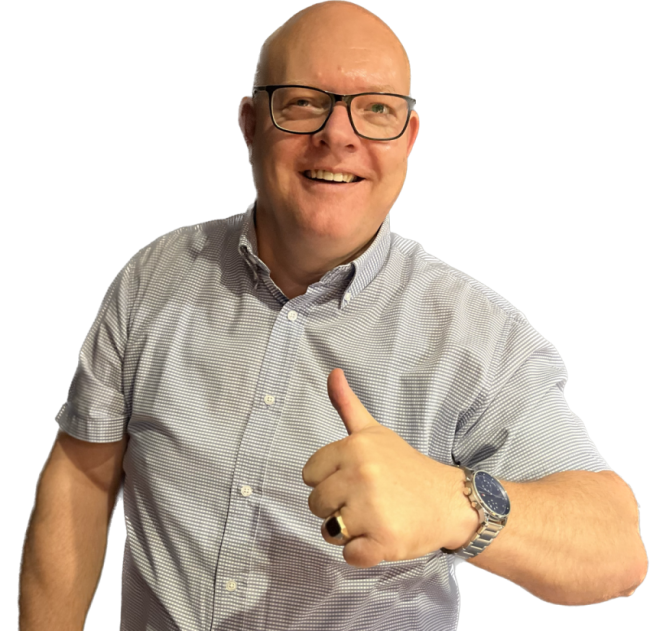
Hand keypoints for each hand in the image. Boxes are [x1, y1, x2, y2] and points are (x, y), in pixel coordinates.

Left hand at [302, 368, 478, 567]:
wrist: (449, 501)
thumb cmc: (406, 467)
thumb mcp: (375, 431)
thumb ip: (347, 405)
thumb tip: (332, 372)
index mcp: (353, 447)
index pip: (308, 475)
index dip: (329, 480)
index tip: (355, 478)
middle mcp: (360, 475)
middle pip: (315, 504)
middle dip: (336, 506)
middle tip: (368, 500)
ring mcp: (371, 510)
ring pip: (328, 530)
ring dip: (348, 530)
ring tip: (375, 517)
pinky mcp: (383, 542)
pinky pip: (349, 556)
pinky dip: (363, 553)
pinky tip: (383, 536)